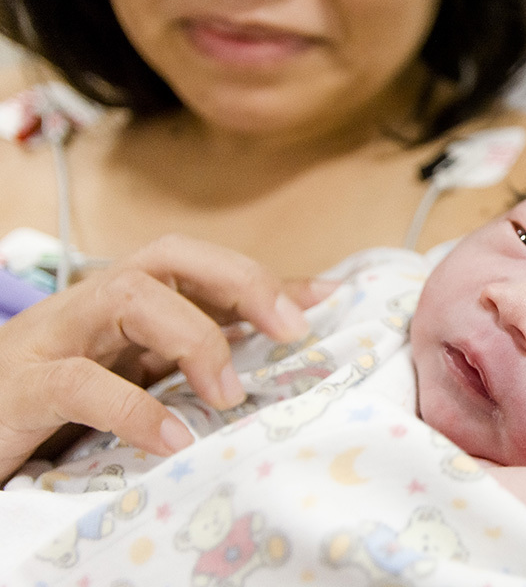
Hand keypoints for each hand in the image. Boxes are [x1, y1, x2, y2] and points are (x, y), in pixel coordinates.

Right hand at [0, 234, 310, 481]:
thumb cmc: (52, 403)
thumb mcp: (131, 372)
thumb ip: (193, 351)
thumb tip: (280, 334)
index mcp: (122, 304)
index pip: (198, 265)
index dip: (263, 276)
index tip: (325, 297)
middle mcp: (91, 307)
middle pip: (168, 257)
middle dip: (239, 282)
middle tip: (289, 331)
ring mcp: (54, 340)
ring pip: (126, 297)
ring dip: (192, 338)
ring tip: (228, 394)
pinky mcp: (23, 387)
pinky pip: (79, 383)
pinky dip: (134, 409)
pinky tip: (174, 438)